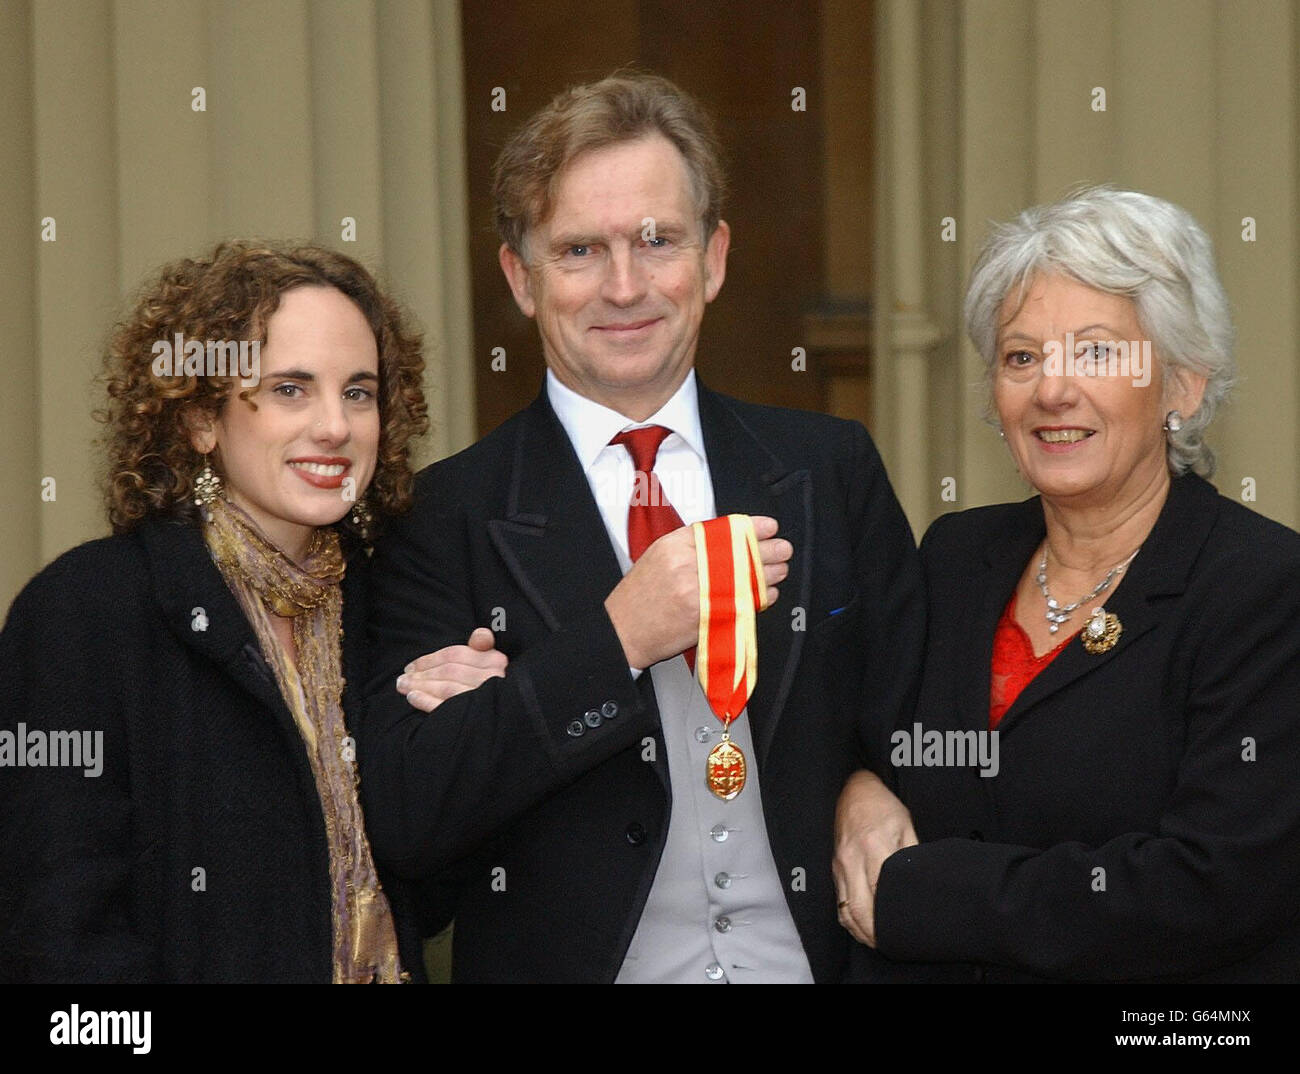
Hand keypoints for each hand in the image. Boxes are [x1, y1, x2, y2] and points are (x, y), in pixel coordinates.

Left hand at [395, 627, 506, 711]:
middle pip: (448, 671)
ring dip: (420, 686)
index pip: (456, 655)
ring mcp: (484, 699)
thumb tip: (479, 634)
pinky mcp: (476, 718)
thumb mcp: (494, 662)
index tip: (412, 665)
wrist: (510, 719)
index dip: (430, 659)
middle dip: (421, 673)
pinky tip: (413, 698)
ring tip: (402, 686)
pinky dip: (426, 701)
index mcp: (496, 661)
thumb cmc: (497, 687)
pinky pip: (446, 706)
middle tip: (402, 678)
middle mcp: (493, 678)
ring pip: (446, 688)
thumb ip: (484, 646)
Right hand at [603, 515, 791, 669]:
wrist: (623, 632)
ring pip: (745, 578)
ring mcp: (698, 593)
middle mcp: (687, 567)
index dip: (751, 527)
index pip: (721, 530)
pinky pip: (742, 604)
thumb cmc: (639, 597)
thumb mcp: (659, 557)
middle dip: (767, 550)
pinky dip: (759, 598)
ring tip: (780, 570)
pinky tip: (767, 593)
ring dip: (769, 574)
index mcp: (674, 546)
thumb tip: (728, 538)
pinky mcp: (707, 618)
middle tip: (784, 548)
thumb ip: (690, 545)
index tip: (769, 527)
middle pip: (739, 552)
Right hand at [833, 768, 917, 946]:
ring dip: (858, 930)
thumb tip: (920, 884)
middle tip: (888, 944)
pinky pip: (838, 900)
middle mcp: (852, 860)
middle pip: (858, 910)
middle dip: (872, 934)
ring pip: (844, 909)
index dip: (887, 920)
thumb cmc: (882, 806)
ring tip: (875, 940)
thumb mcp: (906, 826)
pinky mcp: (834, 868)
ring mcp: (840, 865)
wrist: (853, 790)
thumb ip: (912, 856)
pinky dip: (848, 918)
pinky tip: (860, 925)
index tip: (898, 932)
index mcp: (875, 848)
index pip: (879, 896)